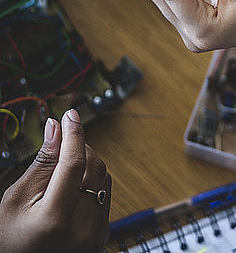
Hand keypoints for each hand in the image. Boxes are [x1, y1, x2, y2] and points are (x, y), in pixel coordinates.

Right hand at [0, 109, 110, 252]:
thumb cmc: (12, 241)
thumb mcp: (16, 200)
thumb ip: (41, 163)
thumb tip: (55, 128)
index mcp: (56, 219)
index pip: (74, 162)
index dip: (74, 133)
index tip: (70, 114)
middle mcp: (82, 228)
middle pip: (94, 166)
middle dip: (80, 147)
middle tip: (62, 141)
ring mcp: (95, 234)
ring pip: (103, 176)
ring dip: (87, 163)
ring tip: (63, 170)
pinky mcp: (102, 235)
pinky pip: (105, 194)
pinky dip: (92, 182)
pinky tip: (72, 187)